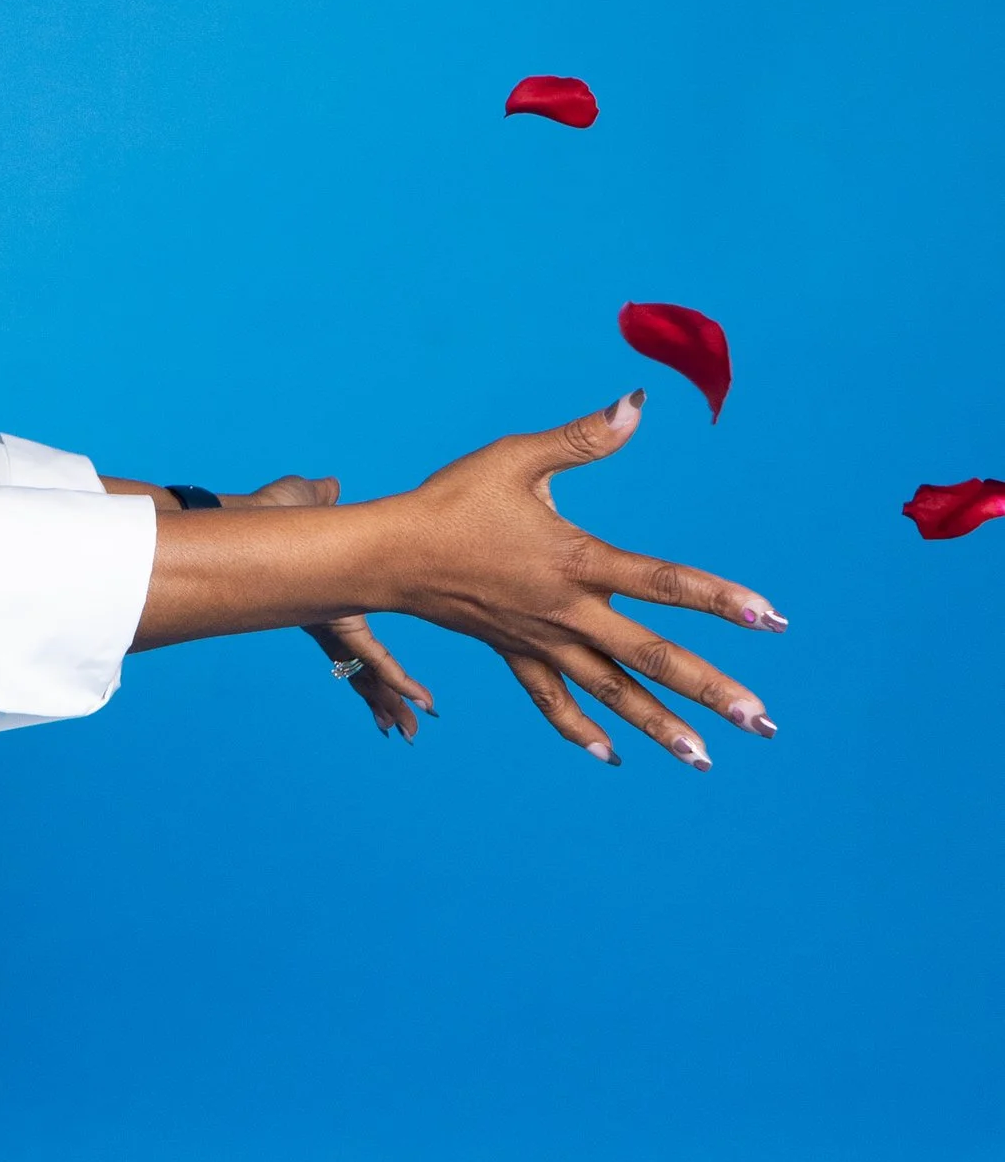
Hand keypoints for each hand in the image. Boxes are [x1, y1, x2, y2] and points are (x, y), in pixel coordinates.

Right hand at [127, 394, 782, 765]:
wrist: (388, 554)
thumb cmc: (453, 499)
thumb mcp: (517, 458)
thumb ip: (583, 437)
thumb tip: (636, 402)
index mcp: (576, 562)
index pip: (663, 582)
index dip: (720, 598)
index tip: (772, 619)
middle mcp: (568, 613)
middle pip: (651, 657)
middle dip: (711, 690)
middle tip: (764, 721)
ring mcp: (542, 642)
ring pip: (611, 692)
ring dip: (660, 726)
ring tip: (706, 759)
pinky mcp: (515, 654)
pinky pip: (551, 699)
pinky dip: (580, 729)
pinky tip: (610, 756)